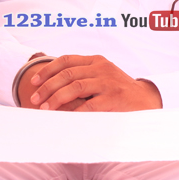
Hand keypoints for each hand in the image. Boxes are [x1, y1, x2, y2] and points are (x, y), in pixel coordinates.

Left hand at [22, 55, 162, 111]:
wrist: (145, 100)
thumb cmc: (117, 91)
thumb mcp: (101, 77)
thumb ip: (82, 76)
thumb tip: (49, 85)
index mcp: (97, 61)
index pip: (66, 60)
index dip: (47, 70)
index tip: (33, 82)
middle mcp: (102, 68)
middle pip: (67, 74)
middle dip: (47, 87)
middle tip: (34, 99)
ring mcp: (108, 82)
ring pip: (75, 87)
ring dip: (56, 98)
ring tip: (45, 108)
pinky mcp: (114, 97)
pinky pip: (88, 105)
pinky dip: (73, 112)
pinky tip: (64, 118)